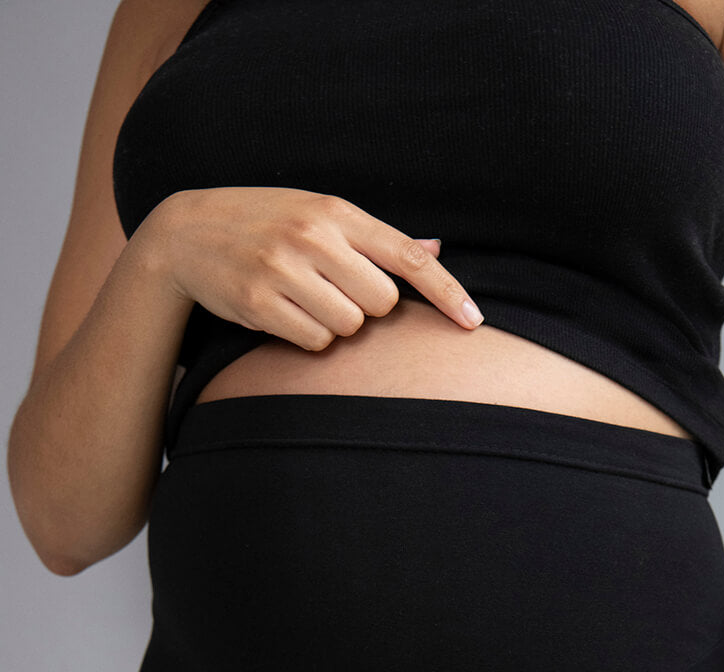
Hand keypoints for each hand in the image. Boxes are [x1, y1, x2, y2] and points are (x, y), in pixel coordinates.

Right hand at [146, 186, 483, 347]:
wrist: (185, 233)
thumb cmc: (264, 224)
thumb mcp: (317, 214)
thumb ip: (374, 238)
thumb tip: (434, 247)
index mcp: (335, 213)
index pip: (407, 256)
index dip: (447, 291)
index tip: (473, 321)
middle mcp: (312, 237)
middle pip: (381, 304)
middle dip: (365, 308)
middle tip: (331, 290)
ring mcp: (283, 269)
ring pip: (348, 327)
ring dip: (333, 325)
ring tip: (301, 298)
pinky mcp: (259, 302)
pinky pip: (314, 342)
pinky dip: (306, 337)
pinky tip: (281, 312)